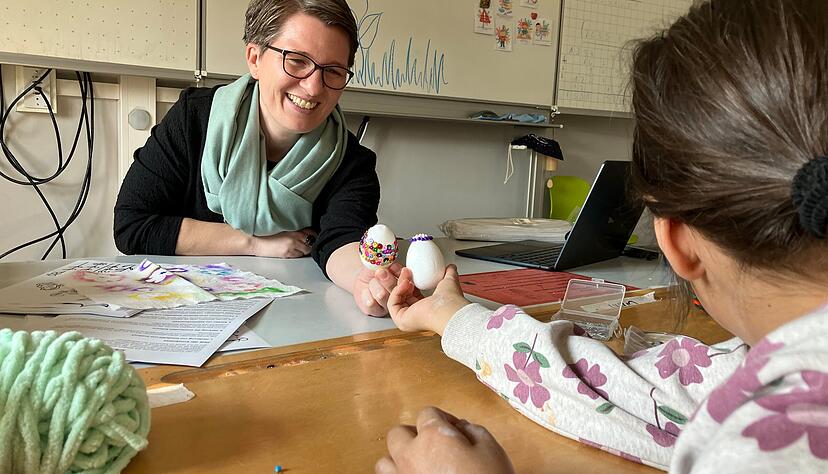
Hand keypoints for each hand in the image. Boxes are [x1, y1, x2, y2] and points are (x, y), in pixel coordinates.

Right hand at [251, 228, 316, 257]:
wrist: (255, 241)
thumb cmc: (266, 234)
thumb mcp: (283, 227)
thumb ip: (295, 229)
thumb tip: (306, 233)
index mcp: (294, 227)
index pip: (312, 232)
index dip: (314, 236)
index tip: (312, 238)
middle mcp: (295, 235)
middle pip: (312, 242)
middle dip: (311, 243)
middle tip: (306, 244)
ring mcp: (292, 245)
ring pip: (307, 250)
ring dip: (305, 250)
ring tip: (298, 248)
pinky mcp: (287, 253)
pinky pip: (299, 255)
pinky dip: (299, 254)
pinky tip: (292, 251)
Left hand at [353, 263, 419, 316]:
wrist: (364, 277)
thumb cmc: (376, 270)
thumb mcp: (384, 263)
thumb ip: (390, 264)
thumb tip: (393, 263)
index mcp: (406, 285)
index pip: (408, 284)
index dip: (402, 277)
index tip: (394, 269)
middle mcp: (399, 298)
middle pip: (395, 291)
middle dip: (386, 280)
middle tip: (380, 272)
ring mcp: (388, 306)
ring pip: (382, 295)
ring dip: (374, 285)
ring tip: (372, 281)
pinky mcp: (377, 311)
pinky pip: (371, 303)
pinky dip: (366, 294)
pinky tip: (367, 290)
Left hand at [375, 406, 514, 473]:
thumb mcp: (492, 450)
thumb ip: (474, 431)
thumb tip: (462, 428)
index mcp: (433, 437)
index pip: (427, 413)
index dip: (442, 418)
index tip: (453, 429)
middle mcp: (411, 455)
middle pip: (398, 433)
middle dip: (414, 435)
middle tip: (434, 444)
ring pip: (385, 461)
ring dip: (398, 459)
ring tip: (419, 465)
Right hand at [387, 265, 470, 334]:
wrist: (449, 310)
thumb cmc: (451, 301)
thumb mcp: (449, 281)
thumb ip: (449, 273)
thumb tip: (450, 266)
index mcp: (427, 307)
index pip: (411, 292)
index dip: (407, 278)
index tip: (405, 268)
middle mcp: (416, 314)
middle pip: (401, 294)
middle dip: (397, 279)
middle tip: (395, 267)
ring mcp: (407, 318)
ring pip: (396, 298)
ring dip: (399, 282)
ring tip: (405, 272)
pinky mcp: (401, 320)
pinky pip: (392, 303)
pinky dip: (397, 291)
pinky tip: (405, 283)